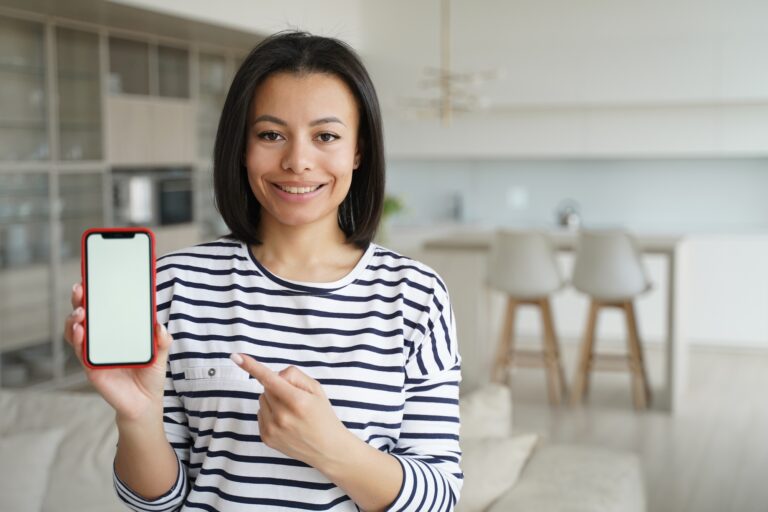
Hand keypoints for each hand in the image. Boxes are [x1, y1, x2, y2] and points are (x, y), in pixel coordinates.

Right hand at [63, 283, 172, 423]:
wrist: (145, 403)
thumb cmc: (150, 374)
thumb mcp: (160, 354)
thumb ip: (162, 340)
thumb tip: (159, 326)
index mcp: (118, 331)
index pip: (104, 308)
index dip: (97, 293)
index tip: (93, 278)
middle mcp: (102, 339)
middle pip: (85, 315)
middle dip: (80, 300)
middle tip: (80, 288)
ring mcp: (95, 352)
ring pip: (76, 331)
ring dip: (74, 319)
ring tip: (80, 311)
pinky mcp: (91, 367)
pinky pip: (80, 351)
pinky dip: (77, 340)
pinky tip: (80, 330)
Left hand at [231, 353, 351, 469]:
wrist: (327, 449)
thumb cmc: (322, 415)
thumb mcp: (316, 389)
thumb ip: (294, 376)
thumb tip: (274, 375)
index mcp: (297, 401)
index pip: (270, 379)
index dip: (252, 366)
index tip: (236, 357)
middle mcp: (282, 416)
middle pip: (267, 388)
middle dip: (278, 388)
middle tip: (295, 400)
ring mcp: (272, 429)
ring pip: (262, 400)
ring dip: (273, 401)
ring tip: (291, 413)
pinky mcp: (266, 438)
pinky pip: (260, 413)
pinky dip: (270, 413)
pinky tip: (285, 422)